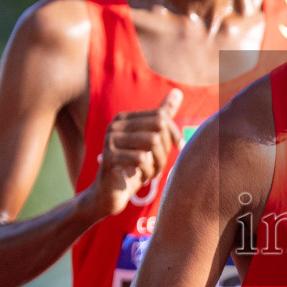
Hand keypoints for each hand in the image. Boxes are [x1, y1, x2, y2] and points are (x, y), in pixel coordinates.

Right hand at [82, 88, 183, 218]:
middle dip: (166, 149)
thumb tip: (178, 92)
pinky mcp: (108, 158)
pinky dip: (149, 172)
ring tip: (153, 173)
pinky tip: (144, 178)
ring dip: (159, 163)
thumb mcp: (149, 141)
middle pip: (158, 128)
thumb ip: (162, 117)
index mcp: (124, 119)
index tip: (178, 149)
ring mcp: (110, 141)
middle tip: (161, 165)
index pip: (161, 117)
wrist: (108, 194)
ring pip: (153, 143)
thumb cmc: (132, 167)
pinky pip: (141, 159)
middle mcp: (115, 126)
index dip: (174, 134)